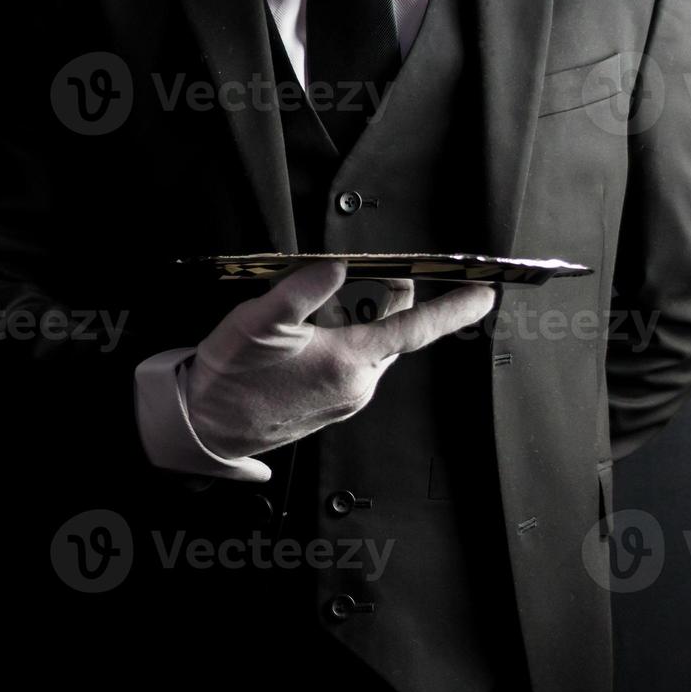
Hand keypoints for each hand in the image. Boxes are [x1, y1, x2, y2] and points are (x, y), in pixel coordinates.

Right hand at [184, 261, 495, 459]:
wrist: (205, 426)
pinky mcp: (330, 408)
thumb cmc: (231, 377)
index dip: (453, 309)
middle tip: (353, 281)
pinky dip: (339, 343)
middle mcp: (357, 386)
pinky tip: (304, 340)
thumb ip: (300, 290)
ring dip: (352, 322)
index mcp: (348, 363)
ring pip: (369, 348)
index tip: (484, 294)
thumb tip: (335, 265)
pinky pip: (351, 366)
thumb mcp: (260, 321)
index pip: (414, 329)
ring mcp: (345, 400)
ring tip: (310, 317)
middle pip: (391, 332)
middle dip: (380, 302)